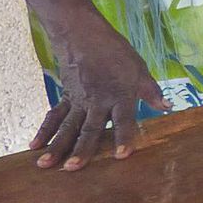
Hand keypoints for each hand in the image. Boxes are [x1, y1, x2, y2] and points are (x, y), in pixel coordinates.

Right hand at [32, 11, 168, 169]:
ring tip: (45, 165)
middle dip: (82, 149)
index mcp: (119, 95)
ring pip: (67, 126)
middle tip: (73, 168)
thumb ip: (150, 90)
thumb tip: (166, 107)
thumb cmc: (115, 52)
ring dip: (57, 146)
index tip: (122, 155)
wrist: (82, 33)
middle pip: (90, 128)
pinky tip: (35, 146)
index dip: (125, 137)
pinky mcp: (66, 96)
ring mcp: (79, 100)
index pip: (124, 120)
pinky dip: (44, 131)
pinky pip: (54, 116)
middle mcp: (98, 101)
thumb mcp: (139, 69)